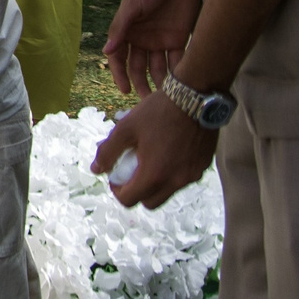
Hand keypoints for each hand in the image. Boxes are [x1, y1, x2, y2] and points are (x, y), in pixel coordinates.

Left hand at [91, 90, 217, 209]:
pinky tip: (168, 152)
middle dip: (137, 191)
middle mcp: (176, 182)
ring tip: (149, 158)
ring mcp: (192, 176)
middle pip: (150, 202)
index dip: (117, 190)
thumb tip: (95, 170)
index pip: (130, 200)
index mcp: (154, 175)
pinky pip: (183, 180)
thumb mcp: (126, 128)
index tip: (116, 175)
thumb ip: (108, 151)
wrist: (195, 97)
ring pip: (168, 193)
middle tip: (131, 170)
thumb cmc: (157, 111)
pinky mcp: (203, 167)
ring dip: (155, 184)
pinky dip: (172, 174)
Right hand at [103, 0, 201, 95]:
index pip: (120, 58)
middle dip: (142, 84)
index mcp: (128, 30)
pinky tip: (181, 82)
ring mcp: (162, 40)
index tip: (125, 90)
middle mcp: (143, 38)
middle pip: (139, 68)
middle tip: (148, 101)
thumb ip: (121, 28)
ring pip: (159, 68)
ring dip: (161, 83)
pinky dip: (179, 72)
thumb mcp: (132, 5)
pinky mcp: (180, 39)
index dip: (120, 74)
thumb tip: (107, 52)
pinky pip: (178, 60)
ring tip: (166, 97)